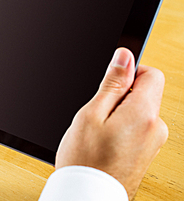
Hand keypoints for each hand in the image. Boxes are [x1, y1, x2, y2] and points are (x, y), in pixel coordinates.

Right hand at [56, 47, 167, 198]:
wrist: (89, 195)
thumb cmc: (86, 159)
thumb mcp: (91, 113)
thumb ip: (112, 83)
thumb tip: (125, 56)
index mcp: (144, 114)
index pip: (152, 74)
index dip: (128, 73)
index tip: (109, 85)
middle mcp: (156, 128)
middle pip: (145, 93)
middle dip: (120, 96)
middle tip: (98, 114)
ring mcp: (154, 142)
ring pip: (139, 111)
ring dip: (119, 114)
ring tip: (99, 132)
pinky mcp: (147, 152)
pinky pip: (138, 128)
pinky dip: (122, 129)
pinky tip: (105, 142)